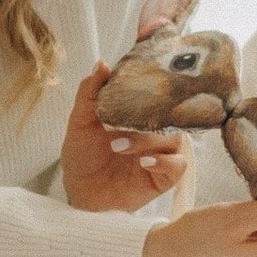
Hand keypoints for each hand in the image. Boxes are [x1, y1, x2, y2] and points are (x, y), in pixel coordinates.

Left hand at [59, 62, 189, 213]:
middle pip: (171, 117)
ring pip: (175, 140)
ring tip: (119, 146)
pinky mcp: (164, 179)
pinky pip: (178, 166)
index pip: (158, 97)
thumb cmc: (81, 158)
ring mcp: (161, 156)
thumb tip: (102, 64)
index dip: (157, 87)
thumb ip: (90, 93)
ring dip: (148, 141)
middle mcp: (154, 134)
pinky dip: (164, 162)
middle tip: (124, 122)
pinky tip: (143, 162)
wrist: (79, 193)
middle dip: (150, 116)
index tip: (146, 78)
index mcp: (138, 117)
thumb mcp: (80, 121)